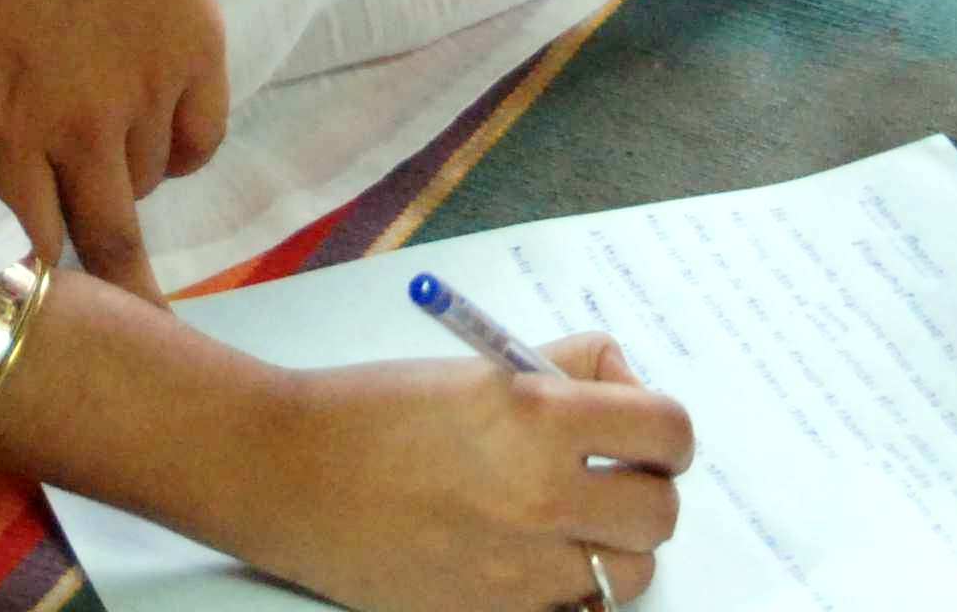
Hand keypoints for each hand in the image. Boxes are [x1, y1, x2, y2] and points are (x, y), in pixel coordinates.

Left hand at [0, 0, 229, 301]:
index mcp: (8, 120)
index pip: (26, 251)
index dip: (25, 280)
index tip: (23, 294)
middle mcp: (84, 126)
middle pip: (105, 244)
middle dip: (104, 285)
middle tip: (110, 319)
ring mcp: (149, 95)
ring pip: (144, 189)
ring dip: (119, 187)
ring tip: (95, 154)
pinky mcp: (202, 61)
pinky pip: (198, 144)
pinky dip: (176, 149)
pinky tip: (150, 128)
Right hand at [222, 333, 691, 611]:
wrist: (287, 474)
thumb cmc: (373, 410)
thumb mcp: (480, 367)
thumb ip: (565, 368)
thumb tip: (624, 380)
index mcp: (540, 418)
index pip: (669, 430)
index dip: (666, 429)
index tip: (647, 430)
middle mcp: (540, 500)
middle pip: (662, 514)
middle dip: (645, 488)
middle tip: (609, 475)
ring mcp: (518, 572)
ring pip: (627, 575)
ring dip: (612, 547)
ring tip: (567, 520)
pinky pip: (572, 611)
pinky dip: (565, 588)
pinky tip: (527, 556)